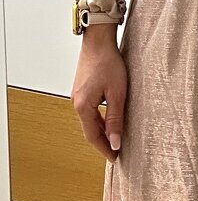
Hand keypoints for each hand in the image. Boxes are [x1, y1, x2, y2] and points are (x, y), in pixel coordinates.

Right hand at [70, 28, 126, 161]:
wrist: (98, 41)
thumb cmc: (109, 63)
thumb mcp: (117, 94)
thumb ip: (115, 119)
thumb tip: (115, 142)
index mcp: (83, 106)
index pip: (93, 136)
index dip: (104, 149)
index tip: (115, 159)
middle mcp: (76, 102)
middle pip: (89, 130)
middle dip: (103, 143)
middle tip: (116, 153)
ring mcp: (77, 96)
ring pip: (89, 121)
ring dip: (101, 132)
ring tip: (115, 140)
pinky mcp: (81, 90)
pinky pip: (89, 111)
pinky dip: (98, 120)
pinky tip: (109, 122)